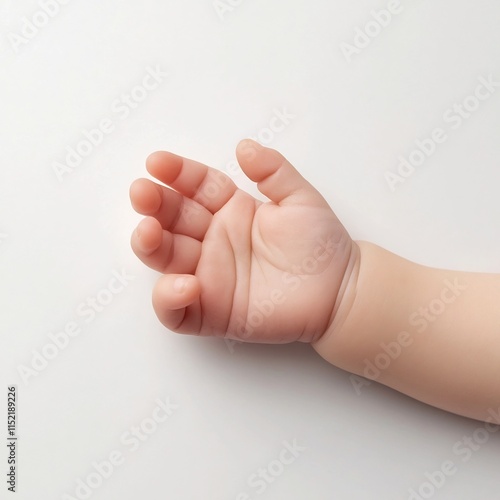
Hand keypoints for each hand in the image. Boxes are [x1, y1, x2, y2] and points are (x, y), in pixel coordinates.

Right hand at [129, 139, 354, 343]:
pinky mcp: (213, 312)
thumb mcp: (300, 199)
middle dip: (155, 206)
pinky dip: (170, 299)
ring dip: (150, 246)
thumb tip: (243, 147)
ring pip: (167, 260)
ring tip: (149, 232)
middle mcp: (214, 241)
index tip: (157, 162)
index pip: (195, 187)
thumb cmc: (320, 245)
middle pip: (173, 221)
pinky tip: (183, 284)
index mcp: (232, 210)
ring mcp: (210, 276)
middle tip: (143, 193)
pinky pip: (179, 310)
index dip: (177, 174)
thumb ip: (274, 171)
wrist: (340, 291)